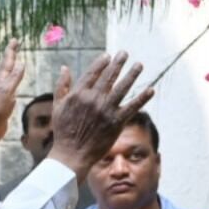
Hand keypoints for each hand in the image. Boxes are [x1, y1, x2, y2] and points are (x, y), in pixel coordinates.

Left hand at [0, 39, 26, 145]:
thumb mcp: (7, 92)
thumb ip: (14, 78)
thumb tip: (21, 63)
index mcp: (0, 80)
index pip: (7, 61)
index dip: (11, 50)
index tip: (15, 39)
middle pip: (5, 66)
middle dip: (10, 55)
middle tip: (15, 45)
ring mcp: (0, 92)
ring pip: (5, 75)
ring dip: (10, 67)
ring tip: (13, 61)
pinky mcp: (2, 101)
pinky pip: (8, 86)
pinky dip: (12, 80)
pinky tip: (12, 83)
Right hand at [48, 53, 154, 181]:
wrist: (72, 154)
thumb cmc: (63, 131)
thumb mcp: (57, 106)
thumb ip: (62, 86)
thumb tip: (64, 67)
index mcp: (79, 93)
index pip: (93, 73)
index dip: (101, 63)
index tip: (108, 56)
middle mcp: (94, 99)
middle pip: (109, 76)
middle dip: (118, 63)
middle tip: (125, 53)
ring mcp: (106, 110)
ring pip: (122, 88)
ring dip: (132, 75)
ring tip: (139, 65)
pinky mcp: (116, 122)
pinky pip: (132, 107)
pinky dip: (142, 98)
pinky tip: (151, 90)